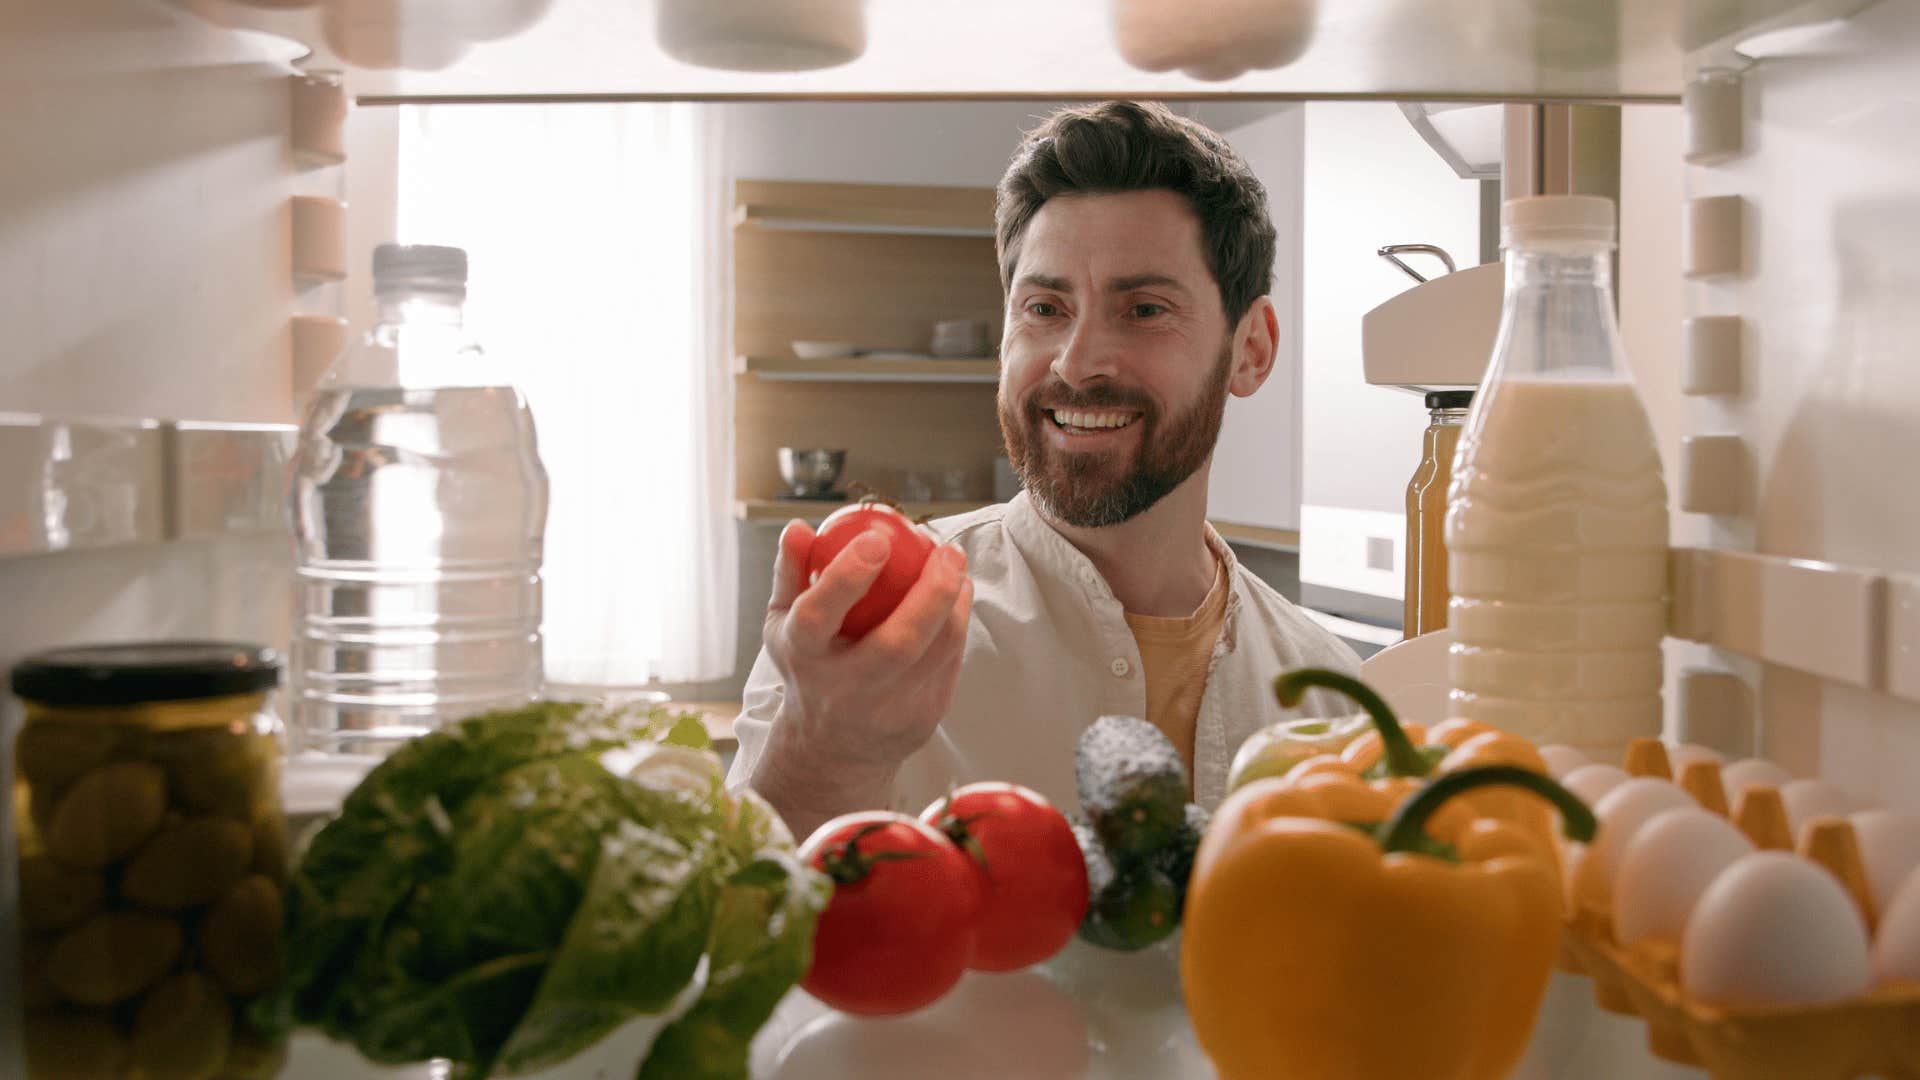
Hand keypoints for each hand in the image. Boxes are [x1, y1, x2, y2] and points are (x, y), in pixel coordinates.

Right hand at [751, 518, 973, 834]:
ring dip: (955, 603)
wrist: (832, 748)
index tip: (877, 538)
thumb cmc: (809, 666)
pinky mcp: (923, 719)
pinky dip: (958, 624)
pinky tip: (958, 595)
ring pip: (936, 653)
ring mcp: (887, 710)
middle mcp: (845, 690)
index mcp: (804, 657)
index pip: (818, 615)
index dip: (847, 576)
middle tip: (947, 551)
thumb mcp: (784, 623)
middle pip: (897, 643)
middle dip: (930, 593)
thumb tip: (800, 526)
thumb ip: (790, 572)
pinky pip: (950, 664)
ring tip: (955, 566)